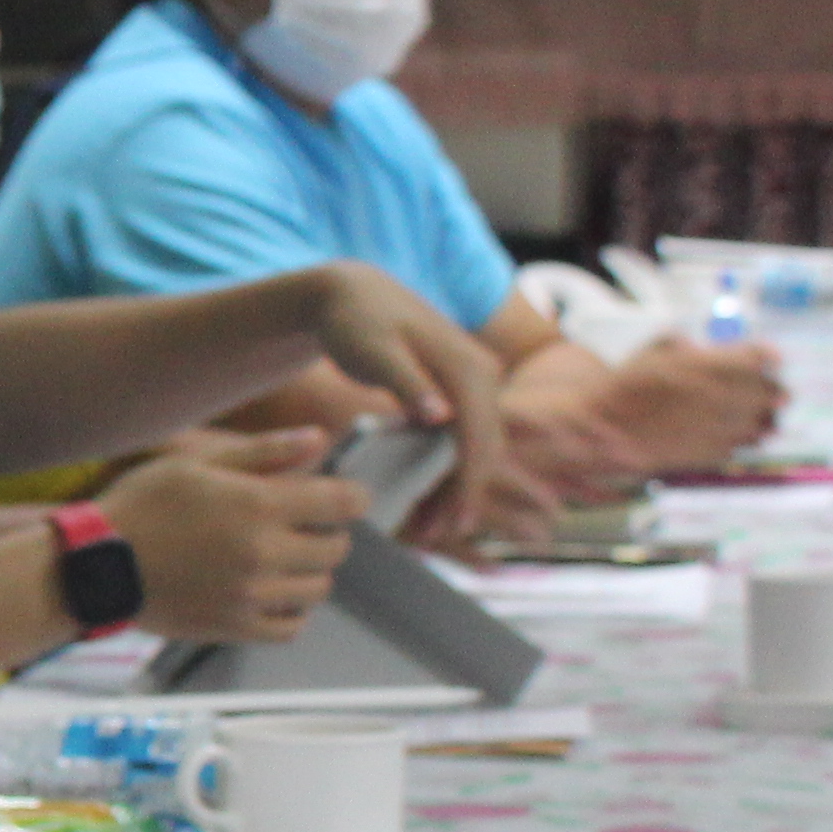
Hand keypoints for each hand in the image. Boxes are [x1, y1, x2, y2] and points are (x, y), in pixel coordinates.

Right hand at [103, 427, 363, 643]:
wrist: (91, 566)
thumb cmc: (139, 507)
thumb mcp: (195, 463)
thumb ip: (263, 452)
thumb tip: (319, 441)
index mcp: (257, 506)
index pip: (344, 503)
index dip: (351, 496)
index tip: (339, 495)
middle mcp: (262, 553)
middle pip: (337, 549)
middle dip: (326, 532)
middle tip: (297, 525)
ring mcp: (250, 596)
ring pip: (318, 588)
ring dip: (308, 571)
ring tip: (277, 558)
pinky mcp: (233, 627)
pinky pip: (291, 627)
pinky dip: (290, 611)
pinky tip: (268, 592)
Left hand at [294, 264, 516, 546]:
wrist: (349, 293)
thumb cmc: (354, 320)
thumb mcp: (373, 350)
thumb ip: (406, 383)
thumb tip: (442, 418)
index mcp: (467, 367)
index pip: (478, 437)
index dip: (468, 484)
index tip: (452, 524)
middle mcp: (481, 374)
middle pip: (483, 449)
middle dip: (460, 497)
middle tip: (426, 538)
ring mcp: (472, 383)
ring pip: (474, 448)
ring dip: (453, 489)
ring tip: (423, 530)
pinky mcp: (457, 392)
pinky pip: (460, 439)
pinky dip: (444, 470)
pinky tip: (423, 499)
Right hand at [584, 335, 788, 475]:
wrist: (601, 428)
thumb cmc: (623, 387)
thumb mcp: (653, 352)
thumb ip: (687, 347)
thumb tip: (707, 349)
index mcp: (703, 366)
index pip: (756, 357)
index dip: (766, 357)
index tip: (773, 360)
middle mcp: (715, 396)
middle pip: (766, 391)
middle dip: (773, 391)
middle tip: (779, 393)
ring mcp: (713, 427)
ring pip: (759, 422)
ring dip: (765, 418)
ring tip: (767, 418)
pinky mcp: (707, 453)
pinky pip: (740, 445)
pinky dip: (744, 439)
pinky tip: (738, 434)